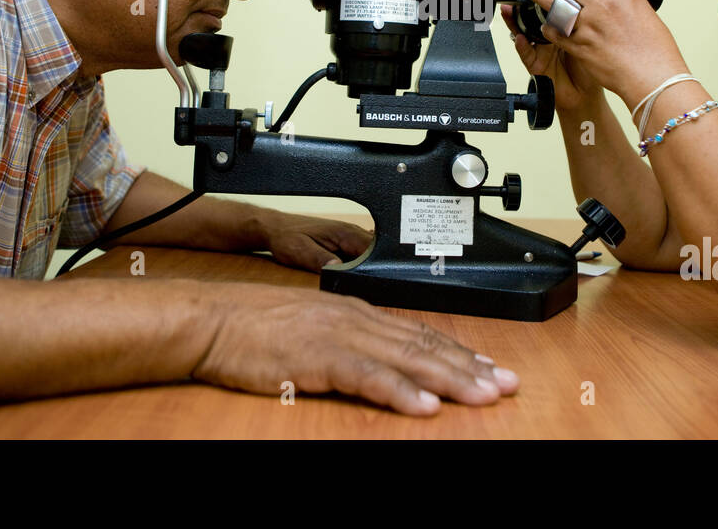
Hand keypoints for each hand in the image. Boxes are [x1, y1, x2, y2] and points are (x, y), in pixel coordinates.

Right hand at [193, 283, 519, 414]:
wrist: (212, 319)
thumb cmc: (254, 326)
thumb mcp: (312, 327)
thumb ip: (349, 340)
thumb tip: (382, 360)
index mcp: (357, 312)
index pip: (421, 333)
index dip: (460, 352)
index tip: (490, 367)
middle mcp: (357, 319)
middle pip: (425, 345)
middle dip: (470, 366)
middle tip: (506, 384)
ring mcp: (340, 336)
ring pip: (408, 358)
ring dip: (450, 379)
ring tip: (482, 395)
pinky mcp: (320, 356)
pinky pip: (368, 376)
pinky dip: (400, 391)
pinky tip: (424, 406)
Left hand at [258, 210, 373, 271]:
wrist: (275, 228)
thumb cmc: (285, 237)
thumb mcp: (299, 251)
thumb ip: (319, 259)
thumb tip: (337, 268)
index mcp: (343, 233)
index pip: (372, 250)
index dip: (374, 267)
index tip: (370, 282)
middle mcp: (350, 231)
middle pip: (376, 251)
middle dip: (375, 267)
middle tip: (368, 285)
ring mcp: (349, 234)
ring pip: (371, 251)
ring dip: (369, 265)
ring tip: (363, 281)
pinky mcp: (344, 240)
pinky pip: (361, 251)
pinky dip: (362, 261)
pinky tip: (355, 271)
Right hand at [500, 3, 601, 113]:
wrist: (586, 96)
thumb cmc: (593, 67)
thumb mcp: (591, 37)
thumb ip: (583, 21)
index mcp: (562, 27)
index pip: (550, 7)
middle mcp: (549, 37)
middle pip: (532, 16)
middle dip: (524, 3)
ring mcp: (540, 51)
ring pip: (522, 32)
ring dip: (514, 21)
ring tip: (508, 11)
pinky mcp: (536, 66)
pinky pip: (527, 55)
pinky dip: (522, 46)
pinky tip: (520, 38)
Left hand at [522, 0, 690, 110]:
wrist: (653, 77)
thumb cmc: (657, 53)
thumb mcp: (648, 15)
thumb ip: (628, 5)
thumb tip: (618, 2)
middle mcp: (604, 5)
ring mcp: (589, 25)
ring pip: (555, 4)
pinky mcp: (579, 46)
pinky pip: (556, 33)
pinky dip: (548, 28)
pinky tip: (544, 25)